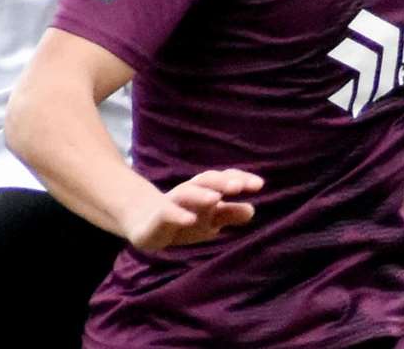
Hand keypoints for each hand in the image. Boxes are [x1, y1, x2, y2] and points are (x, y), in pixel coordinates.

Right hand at [123, 169, 263, 252]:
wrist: (145, 225)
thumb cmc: (184, 219)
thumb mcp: (209, 220)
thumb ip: (229, 214)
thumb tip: (252, 210)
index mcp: (204, 190)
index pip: (224, 179)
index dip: (240, 179)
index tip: (259, 185)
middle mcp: (189, 191)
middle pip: (206, 180)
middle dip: (222, 182)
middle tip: (240, 186)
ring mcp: (172, 203)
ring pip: (186, 193)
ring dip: (201, 195)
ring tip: (215, 199)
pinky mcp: (158, 217)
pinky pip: (167, 213)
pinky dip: (178, 215)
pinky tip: (190, 220)